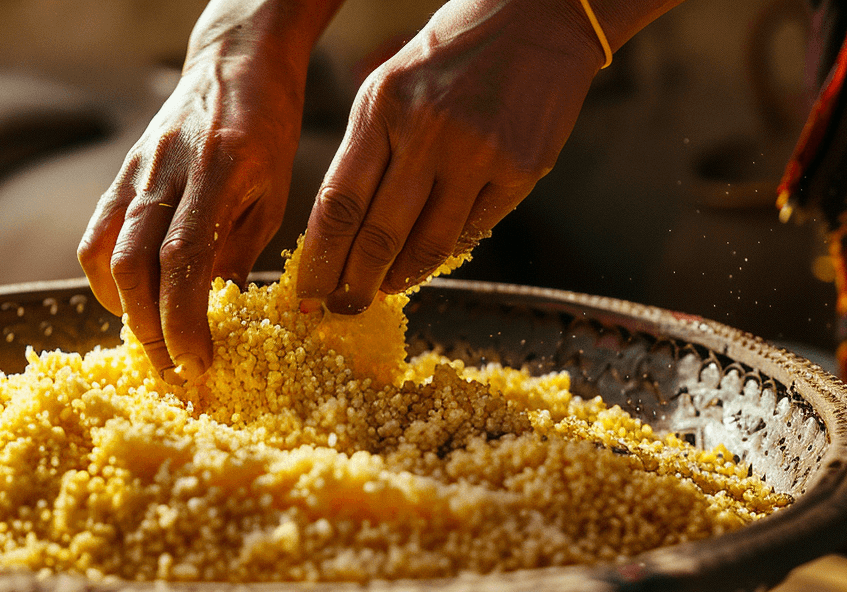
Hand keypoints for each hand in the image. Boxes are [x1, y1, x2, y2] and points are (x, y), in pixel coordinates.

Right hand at [77, 0, 343, 383]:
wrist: (235, 62)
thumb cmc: (266, 129)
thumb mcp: (274, 192)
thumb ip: (242, 251)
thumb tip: (220, 316)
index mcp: (219, 172)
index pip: (186, 260)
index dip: (185, 319)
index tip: (199, 363)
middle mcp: (168, 172)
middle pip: (136, 266)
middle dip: (152, 330)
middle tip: (175, 372)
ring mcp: (137, 172)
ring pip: (106, 254)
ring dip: (125, 310)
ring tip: (153, 343)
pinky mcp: (121, 174)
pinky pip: (97, 235)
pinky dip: (107, 280)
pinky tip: (130, 303)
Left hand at [295, 0, 608, 313]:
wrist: (538, 18)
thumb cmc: (449, 57)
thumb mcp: (389, 88)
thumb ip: (365, 152)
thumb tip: (340, 233)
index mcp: (382, 109)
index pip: (339, 205)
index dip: (320, 260)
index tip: (308, 292)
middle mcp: (428, 132)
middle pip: (378, 235)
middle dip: (354, 284)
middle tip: (342, 308)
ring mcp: (479, 153)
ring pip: (428, 244)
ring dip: (400, 278)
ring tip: (384, 289)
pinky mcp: (521, 169)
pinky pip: (473, 231)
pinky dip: (445, 253)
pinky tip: (427, 259)